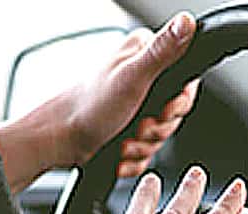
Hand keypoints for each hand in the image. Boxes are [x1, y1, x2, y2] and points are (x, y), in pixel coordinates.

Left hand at [0, 12, 198, 192]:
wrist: (61, 139)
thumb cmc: (89, 107)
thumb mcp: (133, 76)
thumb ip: (163, 50)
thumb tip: (186, 22)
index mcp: (145, 56)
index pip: (186, 83)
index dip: (178, 104)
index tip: (162, 111)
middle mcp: (141, 78)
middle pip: (175, 114)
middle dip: (156, 129)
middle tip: (138, 126)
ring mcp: (135, 107)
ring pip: (160, 135)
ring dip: (143, 145)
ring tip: (123, 139)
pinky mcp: (128, 129)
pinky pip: (147, 151)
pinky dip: (134, 157)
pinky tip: (119, 150)